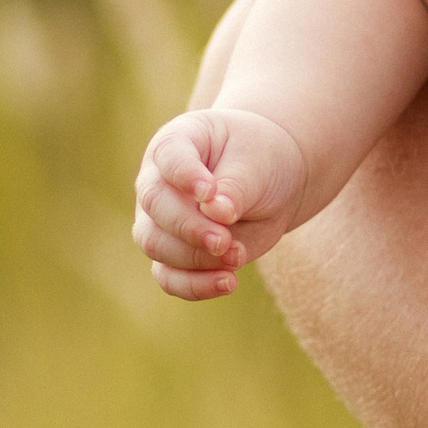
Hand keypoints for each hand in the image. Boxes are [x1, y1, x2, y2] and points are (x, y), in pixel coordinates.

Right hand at [134, 106, 309, 296]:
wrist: (273, 183)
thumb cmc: (261, 160)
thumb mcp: (257, 163)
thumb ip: (236, 186)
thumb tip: (216, 214)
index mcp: (177, 142)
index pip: (169, 156)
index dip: (185, 176)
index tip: (210, 192)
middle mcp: (158, 180)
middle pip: (155, 205)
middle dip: (189, 227)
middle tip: (224, 240)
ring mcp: (160, 219)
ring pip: (156, 244)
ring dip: (195, 258)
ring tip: (237, 257)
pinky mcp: (174, 253)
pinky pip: (168, 277)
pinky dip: (194, 285)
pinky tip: (229, 283)